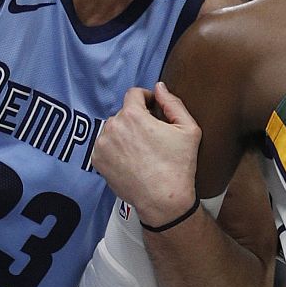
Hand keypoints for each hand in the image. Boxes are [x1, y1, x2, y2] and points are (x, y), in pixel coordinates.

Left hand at [92, 83, 199, 224]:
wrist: (163, 200)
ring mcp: (102, 145)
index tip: (154, 110)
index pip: (134, 94)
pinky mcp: (97, 161)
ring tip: (140, 150)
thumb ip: (173, 103)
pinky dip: (115, 149)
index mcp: (132, 115)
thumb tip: (159, 87)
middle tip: (151, 136)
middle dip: (136, 119)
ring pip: (113, 129)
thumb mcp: (188, 129)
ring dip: (124, 133)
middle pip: (123, 113)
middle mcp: (112, 127)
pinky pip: (105, 146)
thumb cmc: (178, 166)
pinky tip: (130, 160)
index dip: (146, 99)